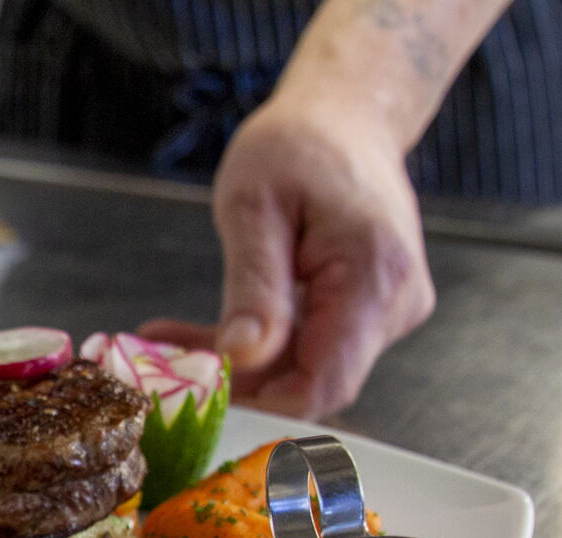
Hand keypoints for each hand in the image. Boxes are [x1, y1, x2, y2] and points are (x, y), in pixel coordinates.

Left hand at [140, 101, 435, 418]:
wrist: (344, 117)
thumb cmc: (296, 145)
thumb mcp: (252, 206)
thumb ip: (253, 286)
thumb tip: (243, 357)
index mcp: (374, 277)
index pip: (325, 383)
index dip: (260, 396)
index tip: (196, 382)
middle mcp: (397, 302)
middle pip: (313, 378)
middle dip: (239, 377)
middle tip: (164, 354)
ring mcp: (392, 308)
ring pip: (309, 365)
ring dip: (244, 359)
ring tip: (173, 337)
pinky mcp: (375, 308)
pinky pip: (316, 345)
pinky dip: (263, 341)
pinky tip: (214, 328)